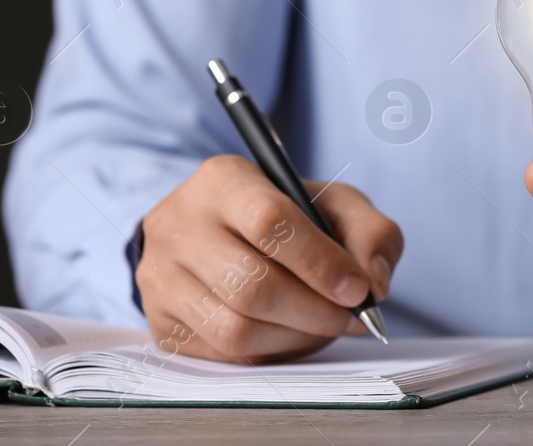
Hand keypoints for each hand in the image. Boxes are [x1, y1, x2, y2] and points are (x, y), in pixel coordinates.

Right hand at [137, 155, 402, 362]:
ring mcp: (160, 275)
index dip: (321, 263)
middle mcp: (178, 224)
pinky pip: (221, 354)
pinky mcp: (159, 320)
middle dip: (314, 310)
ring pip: (234, 328)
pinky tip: (291, 334)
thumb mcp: (336, 204)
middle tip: (351, 317)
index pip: (270, 223)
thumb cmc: (288, 216)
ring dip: (295, 336)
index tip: (357, 288)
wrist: (223, 234)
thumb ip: (371, 232)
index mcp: (222, 179)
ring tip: (323, 325)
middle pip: (251, 285)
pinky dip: (270, 351)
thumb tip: (373, 281)